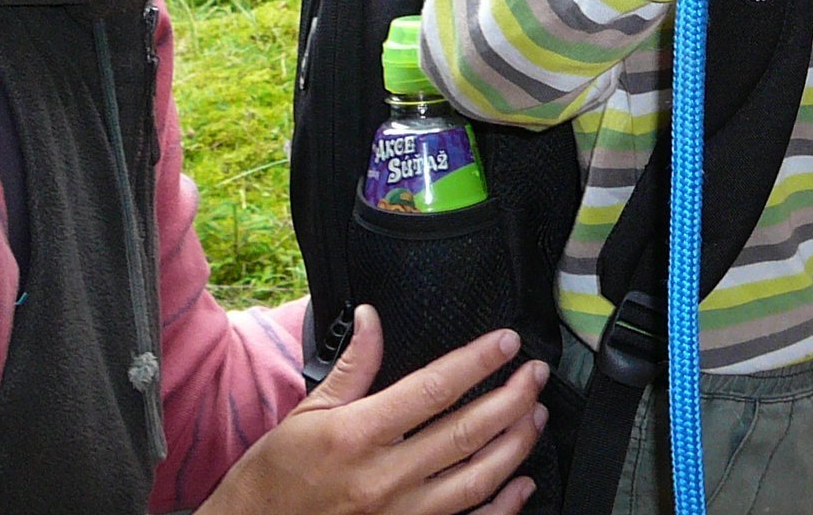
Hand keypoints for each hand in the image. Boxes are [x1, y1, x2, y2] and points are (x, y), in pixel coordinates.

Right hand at [200, 307, 545, 514]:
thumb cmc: (277, 476)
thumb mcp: (308, 413)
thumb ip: (352, 367)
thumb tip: (371, 318)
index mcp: (358, 434)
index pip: (433, 389)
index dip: (477, 362)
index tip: (507, 343)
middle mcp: (383, 477)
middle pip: (465, 432)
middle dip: (511, 399)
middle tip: (535, 374)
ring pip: (476, 479)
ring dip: (514, 445)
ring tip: (535, 415)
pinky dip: (502, 507)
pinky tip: (522, 484)